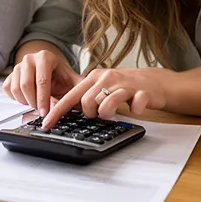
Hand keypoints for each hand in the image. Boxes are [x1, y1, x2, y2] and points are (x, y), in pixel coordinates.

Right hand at [2, 50, 80, 116]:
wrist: (52, 70)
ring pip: (16, 88)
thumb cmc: (63, 78)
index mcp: (45, 57)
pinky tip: (28, 99)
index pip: (41, 80)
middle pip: (26, 85)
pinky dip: (17, 98)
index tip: (45, 113)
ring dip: (25, 101)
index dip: (43, 99)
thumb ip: (72, 95)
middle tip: (41, 110)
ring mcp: (18, 66)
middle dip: (34, 102)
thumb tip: (62, 109)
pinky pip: (8, 89)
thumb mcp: (74, 84)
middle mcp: (30, 58)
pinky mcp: (10, 74)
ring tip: (36, 103)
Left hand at [41, 67, 169, 128]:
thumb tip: (65, 113)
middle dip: (91, 113)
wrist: (153, 81)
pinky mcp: (141, 91)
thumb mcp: (101, 87)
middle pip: (87, 102)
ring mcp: (123, 84)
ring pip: (106, 105)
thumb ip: (86, 96)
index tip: (47, 124)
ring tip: (114, 111)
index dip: (58, 111)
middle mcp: (106, 78)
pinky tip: (135, 107)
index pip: (70, 96)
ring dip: (108, 113)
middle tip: (100, 113)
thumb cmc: (124, 87)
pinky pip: (135, 104)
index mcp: (93, 77)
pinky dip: (135, 108)